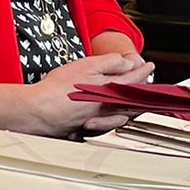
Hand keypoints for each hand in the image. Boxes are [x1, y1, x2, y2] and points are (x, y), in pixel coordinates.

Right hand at [16, 51, 154, 135]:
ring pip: (124, 109)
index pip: (135, 79)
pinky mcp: (91, 125)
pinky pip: (112, 118)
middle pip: (133, 96)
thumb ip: (111, 63)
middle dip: (140, 87)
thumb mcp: (87, 66)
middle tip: (144, 79)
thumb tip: (128, 63)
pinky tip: (116, 109)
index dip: (144, 71)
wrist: (41, 111)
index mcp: (112, 89)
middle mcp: (110, 106)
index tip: (149, 66)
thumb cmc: (59, 90)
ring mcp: (102, 118)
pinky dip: (119, 112)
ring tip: (134, 94)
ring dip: (132, 100)